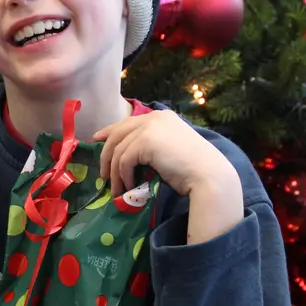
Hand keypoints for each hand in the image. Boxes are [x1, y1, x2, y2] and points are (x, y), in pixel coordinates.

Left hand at [93, 109, 238, 199]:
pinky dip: (123, 176)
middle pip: (118, 133)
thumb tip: (126, 157)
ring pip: (118, 149)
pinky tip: (129, 186)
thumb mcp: (169, 150)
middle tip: (103, 173)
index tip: (97, 141)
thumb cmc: (193, 169)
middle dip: (106, 154)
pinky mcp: (145, 141)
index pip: (128, 122)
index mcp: (162, 117)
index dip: (109, 131)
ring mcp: (150, 127)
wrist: (208, 175)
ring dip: (115, 172)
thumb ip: (150, 146)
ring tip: (116, 189)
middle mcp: (154, 117)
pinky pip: (124, 160)